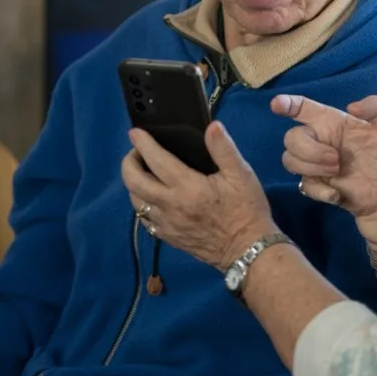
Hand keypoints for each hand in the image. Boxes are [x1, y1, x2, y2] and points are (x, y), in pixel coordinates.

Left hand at [121, 123, 278, 270]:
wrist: (248, 250)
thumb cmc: (246, 210)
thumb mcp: (241, 175)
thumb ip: (223, 149)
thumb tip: (211, 125)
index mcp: (187, 187)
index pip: (156, 160)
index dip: (142, 144)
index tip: (135, 132)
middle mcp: (170, 205)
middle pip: (134, 182)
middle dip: (128, 163)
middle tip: (136, 152)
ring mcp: (166, 224)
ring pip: (136, 202)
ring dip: (133, 184)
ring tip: (144, 173)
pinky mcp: (168, 238)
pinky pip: (145, 220)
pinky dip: (142, 204)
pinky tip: (152, 198)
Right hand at [271, 94, 376, 242]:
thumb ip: (376, 108)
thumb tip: (352, 106)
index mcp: (332, 123)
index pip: (303, 109)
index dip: (287, 104)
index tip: (277, 105)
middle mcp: (319, 141)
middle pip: (291, 138)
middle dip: (308, 149)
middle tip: (336, 159)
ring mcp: (315, 165)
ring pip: (289, 160)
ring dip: (311, 167)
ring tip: (338, 171)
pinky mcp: (317, 186)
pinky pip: (303, 186)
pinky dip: (320, 190)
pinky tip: (337, 194)